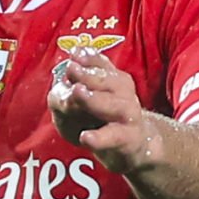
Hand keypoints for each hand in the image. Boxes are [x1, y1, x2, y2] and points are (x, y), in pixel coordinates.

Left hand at [47, 50, 158, 174]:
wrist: (134, 144)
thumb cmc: (103, 117)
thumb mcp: (84, 99)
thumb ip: (72, 88)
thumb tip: (64, 84)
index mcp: (114, 78)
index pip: (101, 64)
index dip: (88, 58)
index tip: (74, 54)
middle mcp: (124, 93)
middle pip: (109, 80)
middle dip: (88, 74)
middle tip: (71, 69)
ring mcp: (128, 115)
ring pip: (113, 106)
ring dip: (93, 99)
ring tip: (77, 92)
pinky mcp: (127, 139)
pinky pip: (113, 137)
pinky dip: (100, 138)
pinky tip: (85, 137)